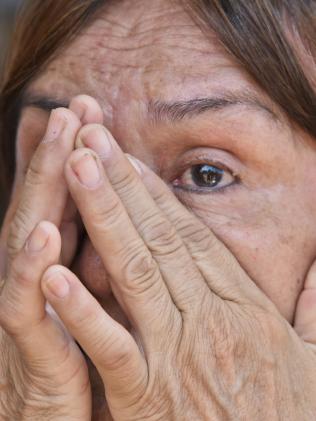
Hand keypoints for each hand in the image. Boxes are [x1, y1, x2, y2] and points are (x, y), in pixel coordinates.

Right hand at [0, 96, 102, 419]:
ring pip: (30, 249)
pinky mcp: (30, 363)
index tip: (91, 116)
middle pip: (47, 211)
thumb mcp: (94, 313)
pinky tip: (45, 235)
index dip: (75, 161)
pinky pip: (28, 316)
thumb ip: (100, 269)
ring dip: (44, 197)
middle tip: (73, 108)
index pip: (66, 207)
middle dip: (58, 159)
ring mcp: (28, 321)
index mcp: (57, 277)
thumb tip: (116, 226)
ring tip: (62, 149)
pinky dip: (33, 275)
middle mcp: (36, 287)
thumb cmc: (78, 372)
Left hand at [40, 122, 315, 419]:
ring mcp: (174, 356)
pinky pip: (110, 346)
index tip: (129, 162)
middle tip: (93, 138)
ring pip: (133, 273)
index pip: (191, 236)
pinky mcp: (144, 399)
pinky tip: (54, 272)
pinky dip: (82, 309)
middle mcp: (207, 320)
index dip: (156, 195)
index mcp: (243, 307)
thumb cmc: (288, 418)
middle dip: (121, 185)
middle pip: (157, 238)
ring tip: (75, 170)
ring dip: (102, 217)